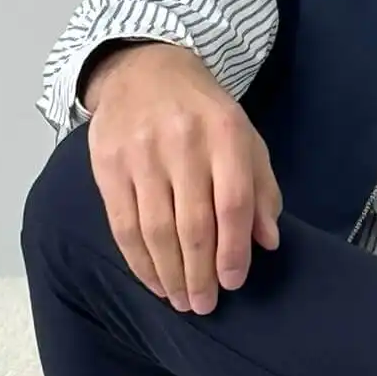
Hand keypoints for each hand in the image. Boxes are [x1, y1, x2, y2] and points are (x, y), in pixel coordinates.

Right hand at [81, 42, 282, 314]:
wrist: (144, 69)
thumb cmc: (205, 116)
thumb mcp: (246, 141)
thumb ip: (261, 190)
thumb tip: (267, 242)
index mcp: (224, 136)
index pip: (233, 204)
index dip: (234, 251)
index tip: (233, 283)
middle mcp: (182, 143)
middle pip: (193, 225)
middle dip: (200, 274)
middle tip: (205, 306)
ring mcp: (141, 153)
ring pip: (156, 230)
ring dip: (170, 275)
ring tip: (181, 301)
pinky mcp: (108, 164)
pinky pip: (123, 225)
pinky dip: (139, 261)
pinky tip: (153, 282)